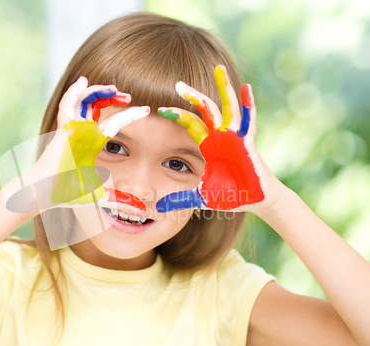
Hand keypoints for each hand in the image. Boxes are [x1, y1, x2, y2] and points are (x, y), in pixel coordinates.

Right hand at [8, 76, 149, 214]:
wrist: (45, 195)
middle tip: (128, 95)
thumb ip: (120, 201)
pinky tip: (83, 82)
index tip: (146, 109)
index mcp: (92, 144)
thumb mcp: (100, 196)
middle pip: (97, 105)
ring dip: (97, 91)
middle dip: (112, 96)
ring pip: (83, 101)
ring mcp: (72, 129)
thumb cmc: (66, 194)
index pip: (113, 122)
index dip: (128, 115)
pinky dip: (74, 92)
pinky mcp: (62, 129)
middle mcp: (83, 133)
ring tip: (114, 88)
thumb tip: (141, 212)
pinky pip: (67, 105)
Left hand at [156, 65, 282, 213]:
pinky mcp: (247, 142)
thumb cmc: (231, 195)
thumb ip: (181, 199)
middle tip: (178, 84)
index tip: (161, 109)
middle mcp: (221, 136)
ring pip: (227, 108)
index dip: (178, 115)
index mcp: (209, 145)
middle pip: (205, 110)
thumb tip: (159, 208)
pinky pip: (248, 121)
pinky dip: (248, 105)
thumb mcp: (200, 197)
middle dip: (193, 96)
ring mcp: (235, 137)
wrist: (255, 200)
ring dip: (223, 88)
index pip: (191, 124)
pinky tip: (246, 88)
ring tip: (218, 69)